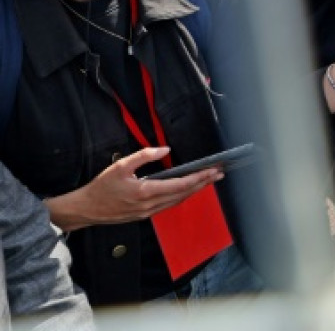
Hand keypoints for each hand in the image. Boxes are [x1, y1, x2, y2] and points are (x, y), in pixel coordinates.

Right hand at [46, 147, 220, 232]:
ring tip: (208, 180)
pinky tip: (187, 190)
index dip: (199, 178)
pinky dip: (181, 196)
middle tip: (219, 173)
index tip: (213, 170)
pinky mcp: (144, 216)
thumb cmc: (101, 187)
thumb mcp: (120, 166)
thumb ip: (144, 156)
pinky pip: (169, 205)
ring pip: (177, 201)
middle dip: (203, 183)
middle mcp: (150, 205)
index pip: (180, 185)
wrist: (85, 210)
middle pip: (183, 194)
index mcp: (145, 192)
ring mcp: (147, 212)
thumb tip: (164, 149)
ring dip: (194, 190)